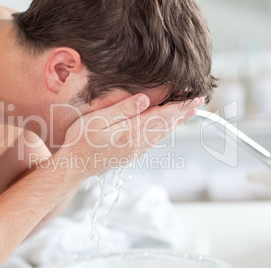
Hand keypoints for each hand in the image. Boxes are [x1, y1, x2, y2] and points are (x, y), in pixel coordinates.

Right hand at [55, 93, 203, 177]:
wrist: (73, 167)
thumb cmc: (80, 141)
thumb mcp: (97, 120)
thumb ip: (122, 109)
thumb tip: (145, 100)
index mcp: (131, 132)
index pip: (161, 116)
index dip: (179, 107)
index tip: (194, 99)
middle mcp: (137, 143)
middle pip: (165, 126)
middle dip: (182, 114)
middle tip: (197, 104)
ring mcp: (134, 151)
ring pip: (161, 135)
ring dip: (176, 123)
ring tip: (187, 114)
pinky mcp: (130, 155)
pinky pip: (153, 141)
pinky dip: (164, 132)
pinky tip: (165, 129)